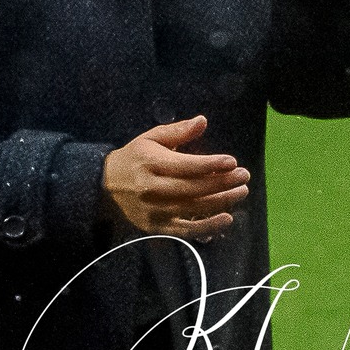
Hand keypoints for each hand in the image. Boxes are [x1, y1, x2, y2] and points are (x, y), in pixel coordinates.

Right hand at [103, 116, 249, 237]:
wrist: (104, 187)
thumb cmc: (134, 159)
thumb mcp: (150, 139)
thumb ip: (177, 131)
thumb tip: (203, 121)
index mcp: (149, 162)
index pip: (185, 165)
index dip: (211, 164)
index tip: (232, 162)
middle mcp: (152, 188)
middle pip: (193, 187)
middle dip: (222, 182)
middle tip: (244, 176)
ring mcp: (155, 210)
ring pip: (194, 207)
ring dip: (222, 200)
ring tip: (241, 191)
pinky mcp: (157, 226)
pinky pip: (187, 229)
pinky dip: (208, 226)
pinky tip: (227, 218)